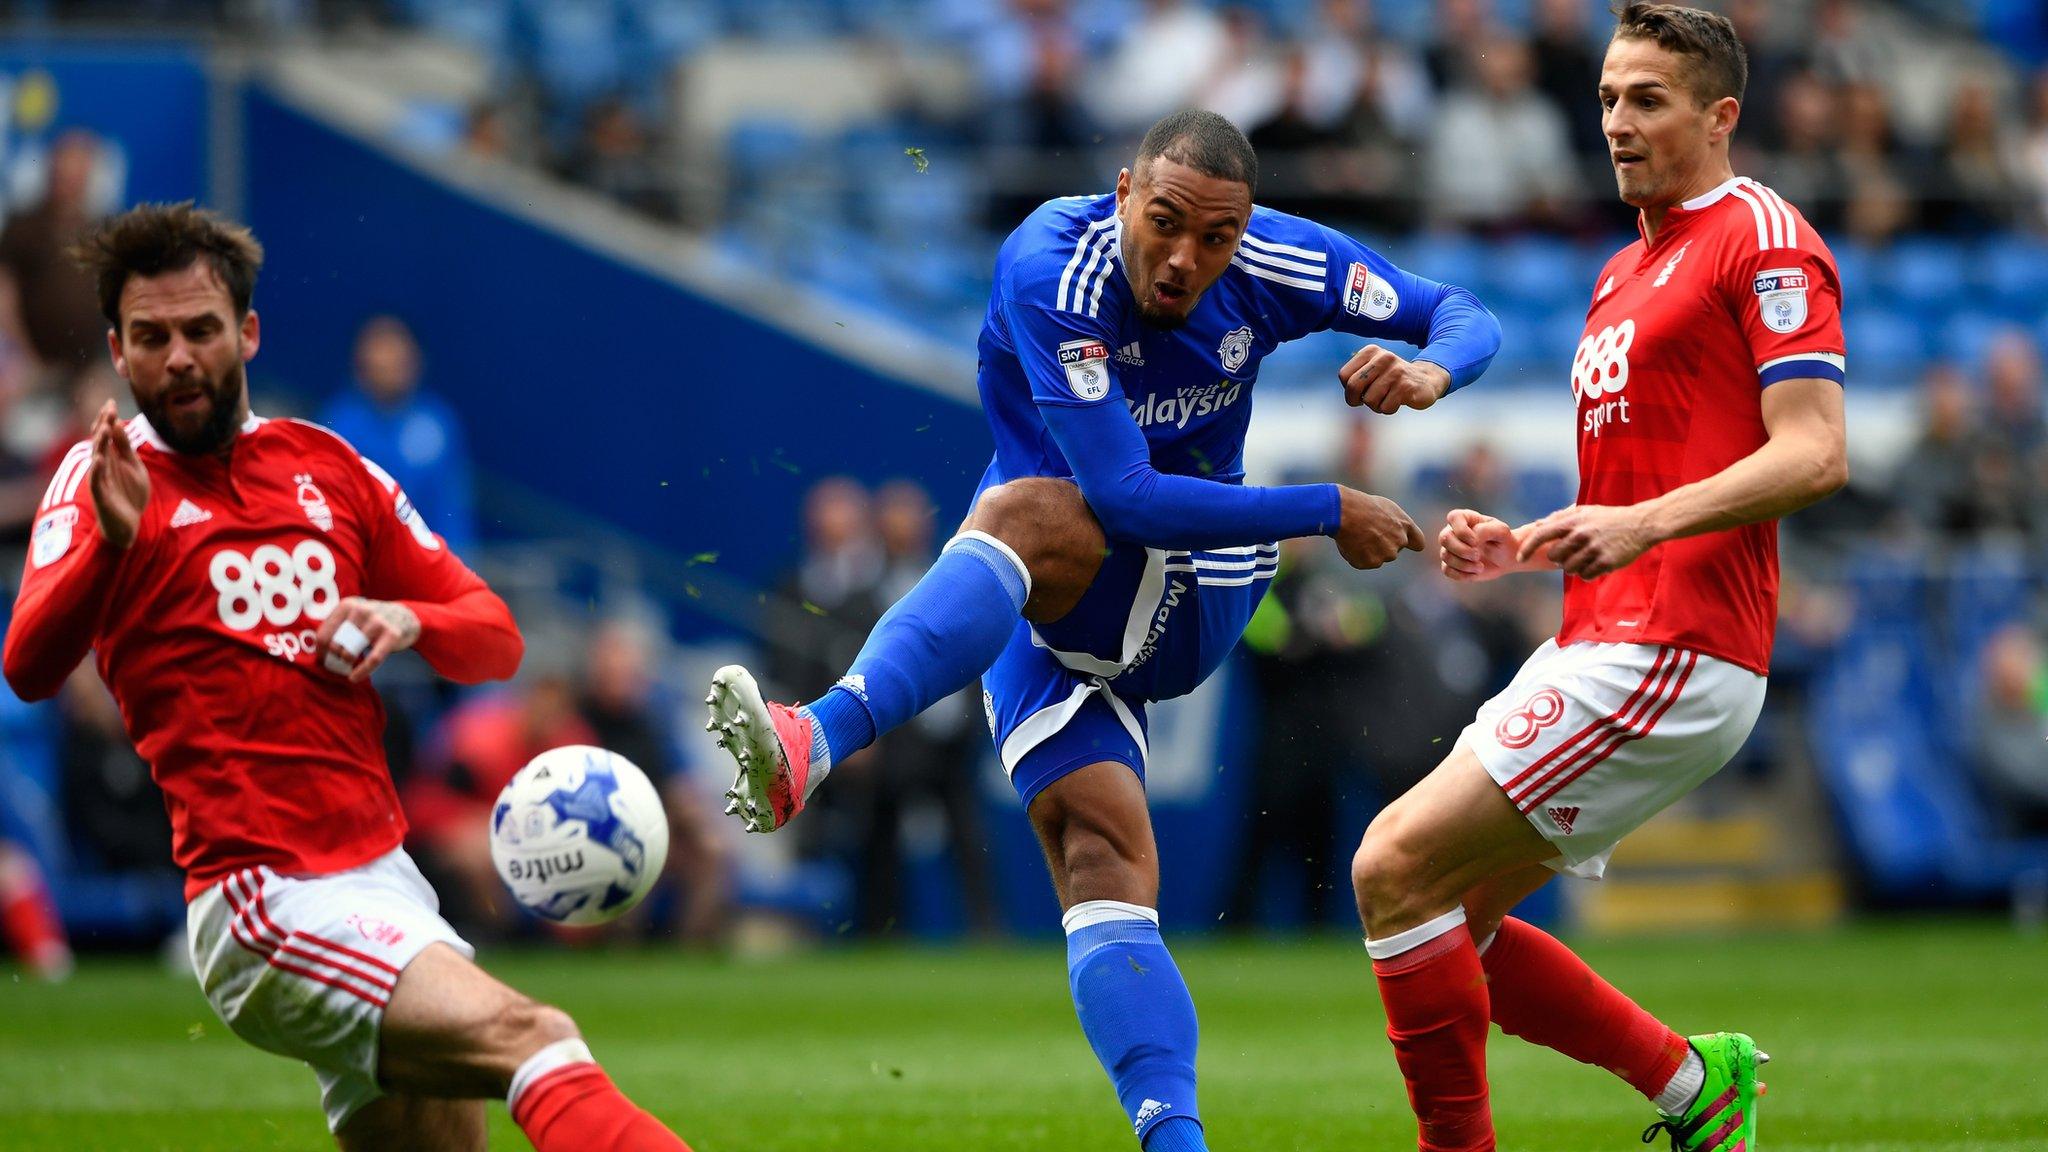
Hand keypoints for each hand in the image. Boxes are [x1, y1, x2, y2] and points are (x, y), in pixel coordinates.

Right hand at [87, 400, 148, 548]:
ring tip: (105, 428)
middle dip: (104, 425)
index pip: (106, 435)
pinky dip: (97, 470)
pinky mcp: (101, 495)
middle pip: (100, 442)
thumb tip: (118, 423)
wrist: (129, 523)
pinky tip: (99, 459)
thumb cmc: (129, 493)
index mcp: (111, 458)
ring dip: (101, 443)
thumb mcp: (133, 466)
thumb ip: (125, 447)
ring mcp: (100, 479)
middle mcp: (102, 466)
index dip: (107, 419)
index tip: (111, 402)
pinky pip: (96, 480)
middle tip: (108, 409)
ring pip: (97, 458)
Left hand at [313, 597, 420, 683]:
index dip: (321, 651)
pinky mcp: (392, 635)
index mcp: (347, 605)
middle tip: (339, 662)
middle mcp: (362, 611)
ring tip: (350, 665)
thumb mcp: (353, 616)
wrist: (405, 617)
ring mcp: (378, 622)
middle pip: (335, 645)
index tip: (323, 659)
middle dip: (335, 657)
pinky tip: (355, 677)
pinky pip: (372, 659)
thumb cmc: (372, 621)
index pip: (324, 634)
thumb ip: (337, 628)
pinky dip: (362, 671)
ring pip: (351, 652)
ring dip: (347, 662)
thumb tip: (319, 653)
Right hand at [1333, 487, 1424, 569]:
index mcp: (1405, 526)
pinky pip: (1364, 562)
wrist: (1346, 512)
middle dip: (1383, 545)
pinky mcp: (1372, 562)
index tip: (1403, 542)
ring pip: (1379, 557)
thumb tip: (1393, 531)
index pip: (1418, 543)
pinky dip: (1357, 556)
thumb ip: (1395, 523)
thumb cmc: (1363, 506)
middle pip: (1394, 551)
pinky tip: (1351, 543)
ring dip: (1370, 551)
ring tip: (1357, 536)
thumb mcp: (1386, 508)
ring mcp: (1386, 554)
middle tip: (1367, 533)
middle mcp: (1400, 542)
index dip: (1411, 544)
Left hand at [1340, 347, 1449, 413]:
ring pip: (1369, 400)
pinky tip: (1398, 401)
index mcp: (1371, 351)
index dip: (1348, 390)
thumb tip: (1349, 394)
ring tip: (1386, 398)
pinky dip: (1389, 409)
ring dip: (1376, 406)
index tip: (1359, 392)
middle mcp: (1384, 357)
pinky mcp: (1406, 386)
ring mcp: (1396, 371)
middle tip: (1365, 402)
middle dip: (1355, 399)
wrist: (1425, 380)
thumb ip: (1355, 378)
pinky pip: (1385, 408)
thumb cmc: (1391, 380)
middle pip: (1353, 386)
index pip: (1344, 375)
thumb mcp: (1372, 371)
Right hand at [1439, 508, 1519, 582]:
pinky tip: (1475, 573)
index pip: (1454, 517)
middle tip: (1477, 556)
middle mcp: (1453, 531)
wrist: (1505, 557)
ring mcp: (1450, 548)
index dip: (1461, 531)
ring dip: (1464, 564)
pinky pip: (1447, 571)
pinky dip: (1462, 575)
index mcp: (1465, 518)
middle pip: (1444, 538)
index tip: (1476, 542)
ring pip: (1446, 556)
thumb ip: (1486, 530)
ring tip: (1480, 567)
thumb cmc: (1503, 540)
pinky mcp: (1450, 564)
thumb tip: (1472, 541)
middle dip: (1461, 550)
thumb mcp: (1501, 531)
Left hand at [1515, 504, 1657, 579]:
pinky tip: (1596, 565)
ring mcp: (1594, 549)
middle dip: (1559, 559)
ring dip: (1574, 567)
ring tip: (1587, 558)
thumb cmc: (1610, 518)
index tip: (1519, 559)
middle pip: (1555, 557)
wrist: (1641, 524)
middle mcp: (1581, 534)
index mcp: (1574, 520)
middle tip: (1572, 554)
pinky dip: (1587, 574)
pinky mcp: (1606, 562)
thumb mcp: (1585, 511)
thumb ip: (1561, 518)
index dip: (1527, 548)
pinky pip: (1585, 576)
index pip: (1541, 535)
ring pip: (1569, 569)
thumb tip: (1537, 524)